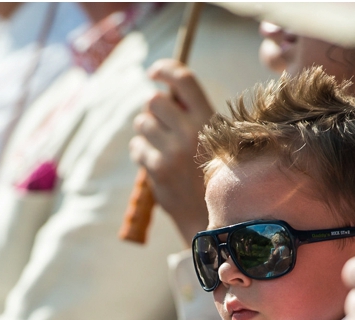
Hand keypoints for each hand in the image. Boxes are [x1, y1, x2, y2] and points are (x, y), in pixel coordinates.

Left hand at [130, 59, 214, 242]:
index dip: (165, 69)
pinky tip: (156, 162)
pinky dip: (141, 152)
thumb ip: (195, 114)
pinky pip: (137, 147)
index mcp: (209, 119)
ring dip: (146, 131)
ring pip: (142, 123)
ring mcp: (173, 151)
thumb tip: (167, 90)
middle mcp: (191, 132)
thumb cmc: (214, 173)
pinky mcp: (158, 170)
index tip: (154, 72)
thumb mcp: (218, 139)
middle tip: (161, 124)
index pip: (183, 79)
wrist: (214, 216)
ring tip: (161, 146)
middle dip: (153, 110)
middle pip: (154, 101)